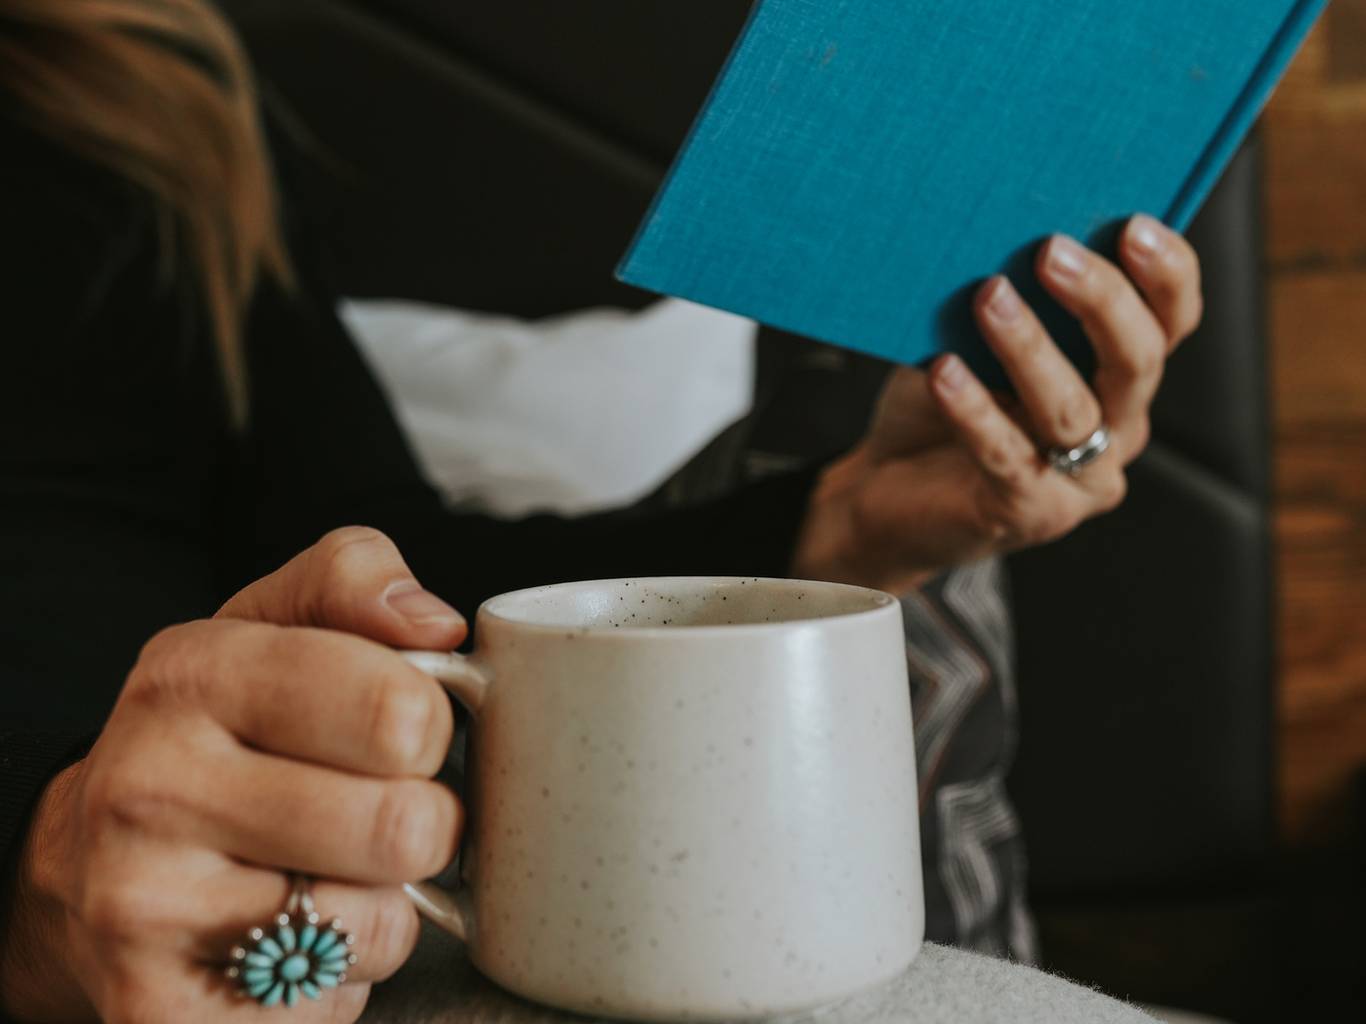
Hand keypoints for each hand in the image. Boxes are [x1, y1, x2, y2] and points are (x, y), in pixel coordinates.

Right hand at [0, 528, 465, 1023]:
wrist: (90, 866)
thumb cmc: (221, 736)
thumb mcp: (273, 625)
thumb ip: (355, 581)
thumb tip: (435, 621)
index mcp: (192, 675)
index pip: (397, 710)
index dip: (431, 728)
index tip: (401, 732)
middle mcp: (150, 788)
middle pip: (404, 827)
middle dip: (423, 824)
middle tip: (376, 811)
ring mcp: (144, 909)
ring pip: (377, 925)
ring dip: (384, 909)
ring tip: (326, 877)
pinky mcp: (160, 1013)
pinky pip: (333, 1006)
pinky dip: (338, 982)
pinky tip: (293, 944)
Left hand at [793, 214, 1202, 592]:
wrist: (890, 498)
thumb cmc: (941, 406)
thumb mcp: (977, 341)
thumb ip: (1007, 296)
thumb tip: (995, 223)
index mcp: (1121, 381)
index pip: (1172, 323)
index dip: (1167, 274)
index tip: (1133, 224)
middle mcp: (1117, 431)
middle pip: (1138, 360)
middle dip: (1100, 299)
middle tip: (1050, 251)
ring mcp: (1079, 481)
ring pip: (1071, 408)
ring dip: (1029, 347)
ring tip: (988, 297)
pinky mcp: (1028, 513)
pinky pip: (1006, 455)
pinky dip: (974, 409)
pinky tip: (943, 371)